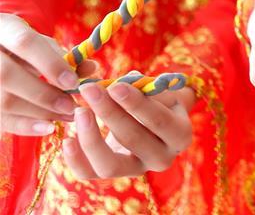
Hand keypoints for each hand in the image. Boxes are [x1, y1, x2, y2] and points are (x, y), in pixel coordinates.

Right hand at [1, 13, 95, 134]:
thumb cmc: (20, 45)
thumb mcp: (40, 42)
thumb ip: (62, 55)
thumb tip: (91, 69)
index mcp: (3, 28)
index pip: (25, 43)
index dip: (50, 63)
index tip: (74, 82)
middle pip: (8, 75)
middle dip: (43, 94)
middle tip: (72, 105)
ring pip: (3, 101)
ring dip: (38, 113)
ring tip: (67, 116)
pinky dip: (24, 126)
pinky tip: (48, 127)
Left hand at [62, 81, 193, 178]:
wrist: (154, 122)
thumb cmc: (157, 100)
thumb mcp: (158, 91)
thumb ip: (141, 87)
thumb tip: (114, 85)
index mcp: (180, 135)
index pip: (158, 121)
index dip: (135, 103)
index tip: (114, 86)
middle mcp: (163, 158)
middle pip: (133, 139)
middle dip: (109, 112)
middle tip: (89, 89)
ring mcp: (137, 170)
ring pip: (109, 165)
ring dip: (91, 138)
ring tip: (79, 111)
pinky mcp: (113, 176)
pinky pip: (89, 174)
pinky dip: (75, 159)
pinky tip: (67, 139)